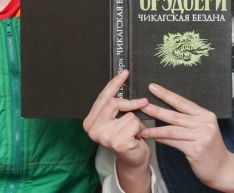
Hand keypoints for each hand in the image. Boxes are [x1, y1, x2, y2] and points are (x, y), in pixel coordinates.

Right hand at [83, 70, 151, 192]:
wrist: (133, 161)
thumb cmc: (126, 138)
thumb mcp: (116, 120)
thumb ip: (114, 106)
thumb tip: (124, 82)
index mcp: (90, 121)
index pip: (103, 97)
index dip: (115, 83)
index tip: (125, 73)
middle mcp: (93, 129)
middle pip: (113, 103)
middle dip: (131, 103)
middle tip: (143, 102)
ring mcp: (104, 137)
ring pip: (128, 115)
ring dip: (136, 122)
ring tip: (133, 131)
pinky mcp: (117, 142)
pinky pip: (135, 124)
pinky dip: (140, 129)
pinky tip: (136, 138)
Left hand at [140, 84, 233, 192]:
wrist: (223, 168)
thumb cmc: (209, 148)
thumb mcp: (203, 129)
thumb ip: (188, 120)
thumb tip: (165, 111)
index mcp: (205, 115)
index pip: (182, 102)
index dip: (166, 94)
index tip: (153, 88)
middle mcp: (205, 123)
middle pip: (175, 115)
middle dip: (156, 109)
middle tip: (142, 104)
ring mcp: (202, 136)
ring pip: (173, 129)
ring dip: (155, 128)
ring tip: (142, 126)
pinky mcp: (196, 149)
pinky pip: (174, 142)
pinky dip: (162, 139)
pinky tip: (152, 137)